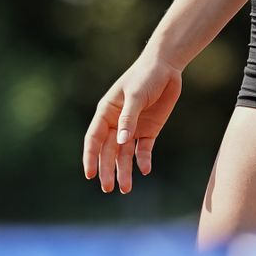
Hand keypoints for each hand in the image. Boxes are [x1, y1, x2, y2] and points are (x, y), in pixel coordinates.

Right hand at [83, 51, 183, 193]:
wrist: (167, 67)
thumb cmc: (145, 76)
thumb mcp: (135, 95)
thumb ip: (129, 118)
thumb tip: (121, 142)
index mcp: (106, 112)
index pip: (94, 138)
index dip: (90, 156)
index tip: (89, 174)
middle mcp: (117, 123)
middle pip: (109, 151)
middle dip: (107, 169)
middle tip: (108, 188)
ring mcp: (133, 128)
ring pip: (125, 154)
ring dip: (124, 170)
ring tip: (125, 189)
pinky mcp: (149, 131)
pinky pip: (143, 149)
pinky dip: (143, 160)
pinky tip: (144, 170)